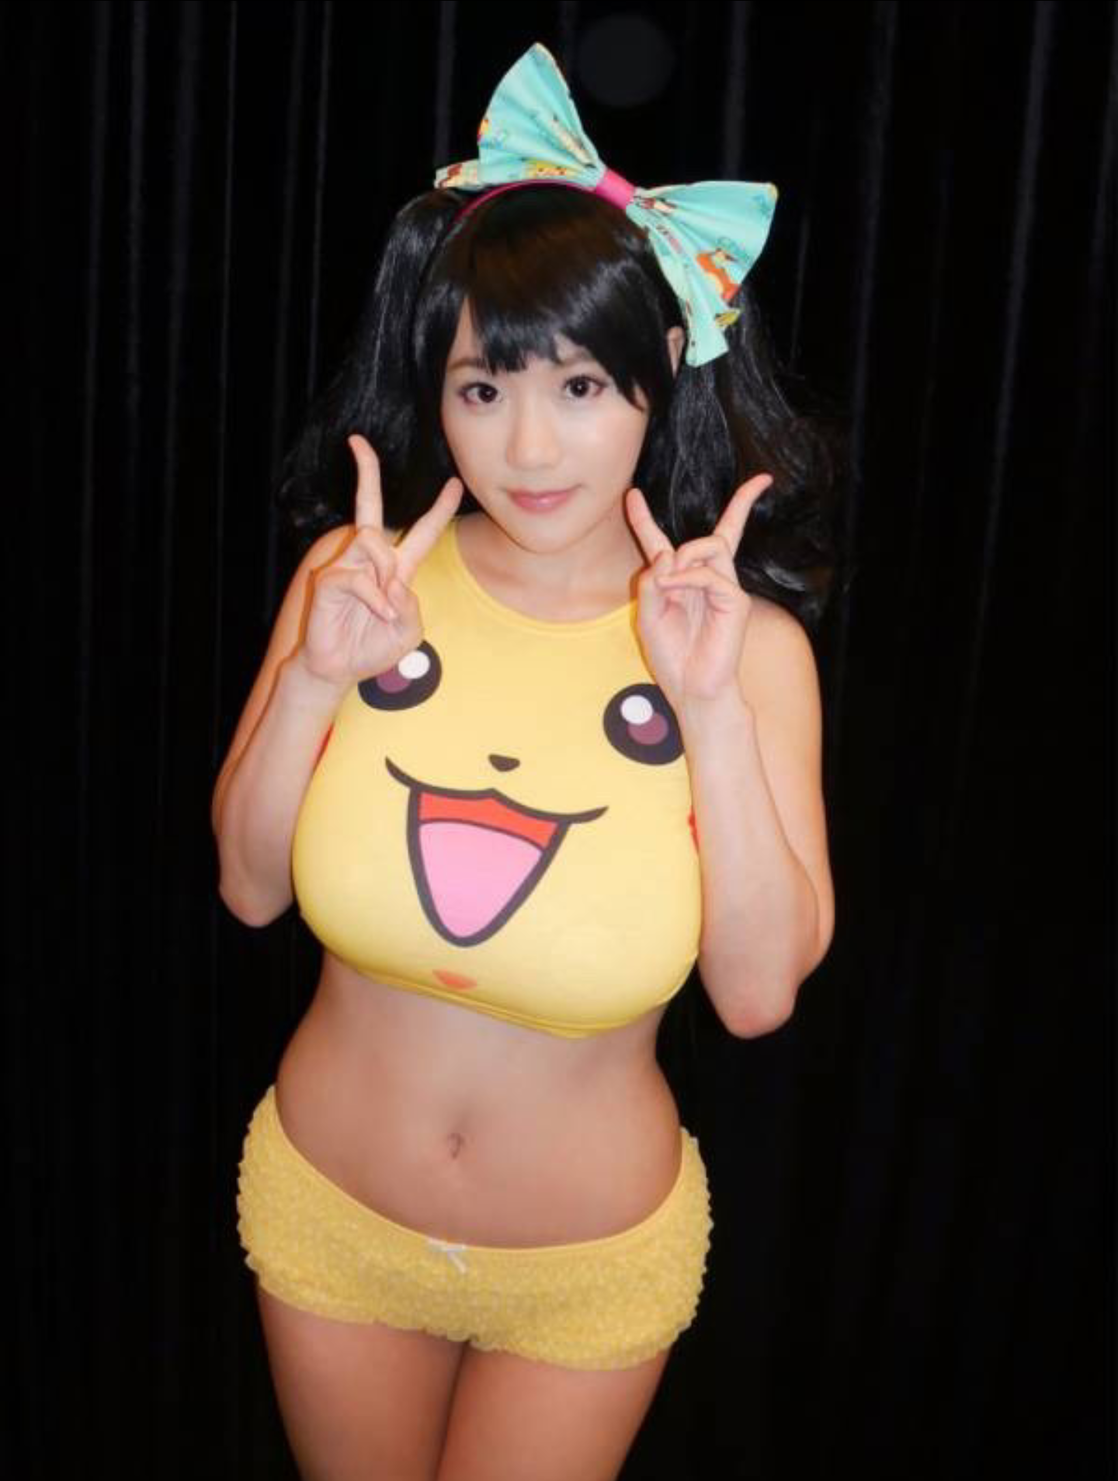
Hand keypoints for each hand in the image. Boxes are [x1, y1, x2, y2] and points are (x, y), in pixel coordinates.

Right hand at [300, 434, 463, 685]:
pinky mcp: (330, 578)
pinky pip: (359, 576)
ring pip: (373, 544)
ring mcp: (347, 565)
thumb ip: (411, 606)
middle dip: (365, 472)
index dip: (438, 509)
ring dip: (385, 578)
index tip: (454, 484)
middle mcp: (370, 559)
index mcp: (396, 569)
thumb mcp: (409, 631)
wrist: (339, 669)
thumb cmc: (373, 648)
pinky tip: (376, 614)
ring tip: (383, 610)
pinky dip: (373, 597)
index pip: (421, 532)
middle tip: (357, 441)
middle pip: (371, 506)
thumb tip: (395, 580)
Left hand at [625, 474, 772, 712]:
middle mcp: (705, 579)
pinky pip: (710, 574)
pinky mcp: (735, 601)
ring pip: (711, 544)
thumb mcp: (647, 615)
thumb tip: (669, 555)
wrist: (691, 689)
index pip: (662, 542)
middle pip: (722, 531)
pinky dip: (687, 579)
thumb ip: (652, 582)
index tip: (632, 493)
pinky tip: (673, 591)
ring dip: (684, 557)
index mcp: (678, 582)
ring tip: (670, 583)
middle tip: (713, 520)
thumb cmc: (671, 656)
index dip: (643, 517)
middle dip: (735, 506)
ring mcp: (724, 588)